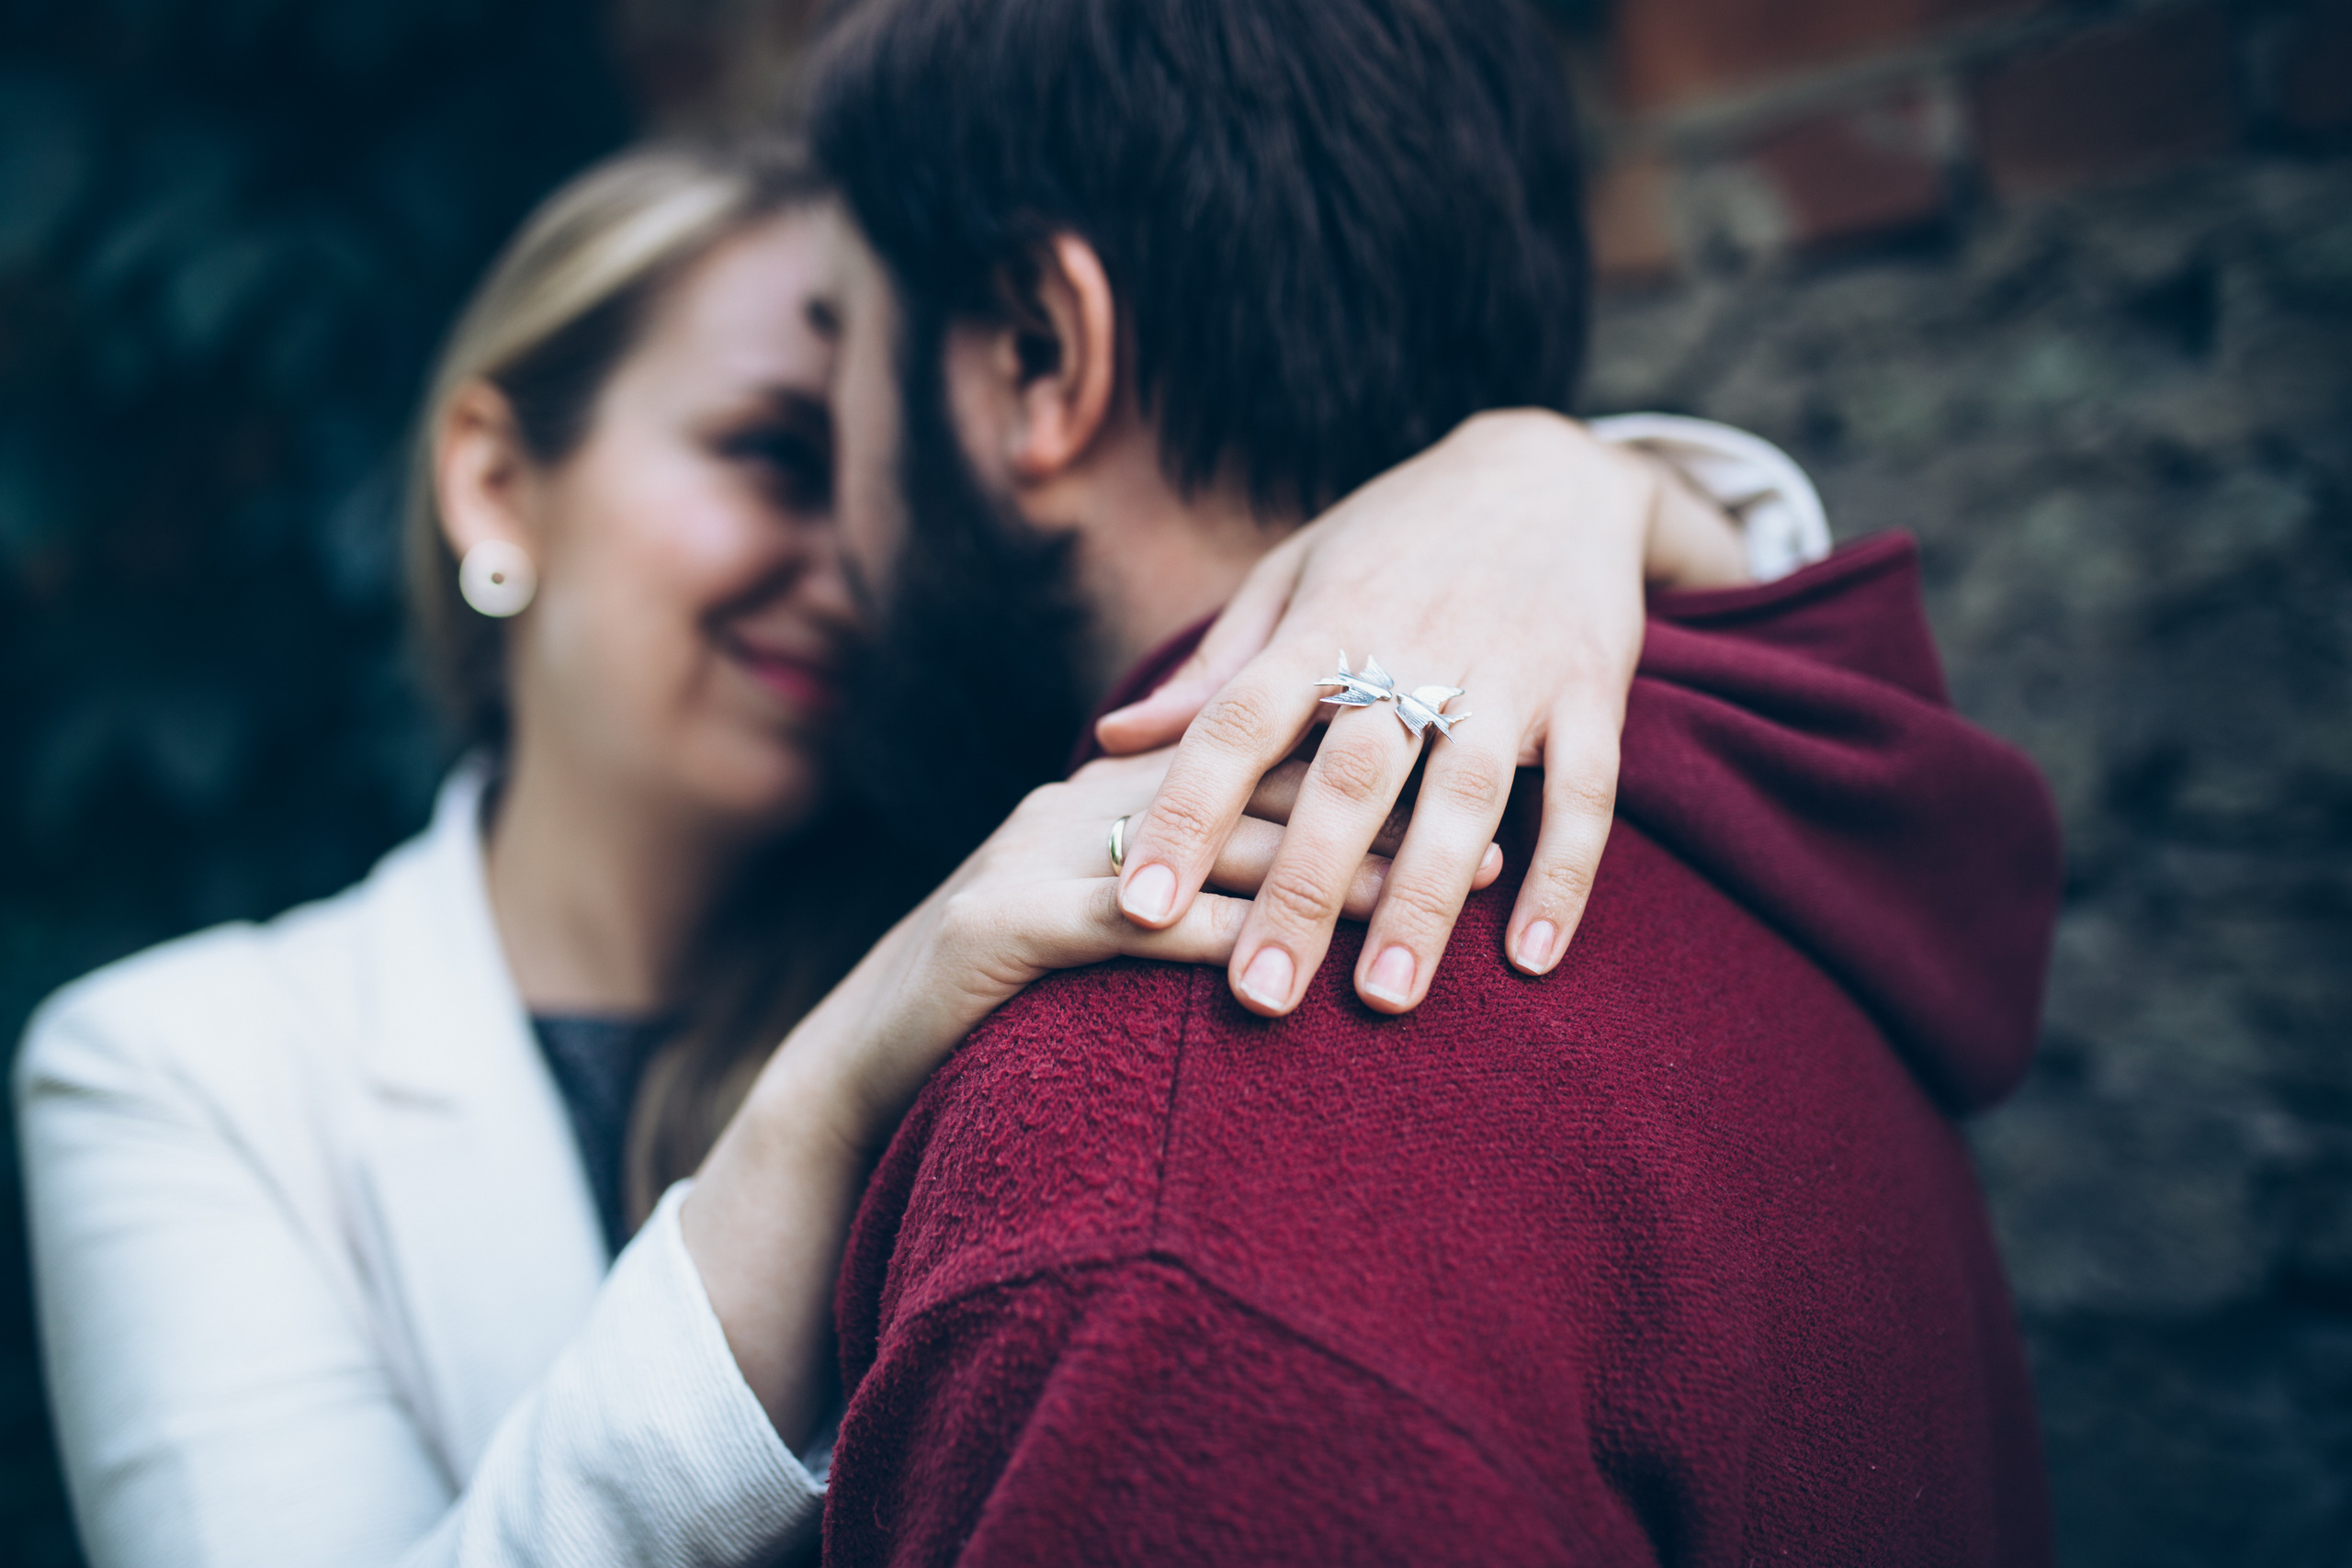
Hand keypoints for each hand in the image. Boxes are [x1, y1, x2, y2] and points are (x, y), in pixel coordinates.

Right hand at [793, 748, 1498, 1143]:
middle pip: (1253, 792)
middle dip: (1376, 815)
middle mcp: (1079, 796)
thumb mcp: (1102, 916)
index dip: (1371, 769)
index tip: (1478, 790)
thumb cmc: (1001, 1000)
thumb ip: (1188, 872)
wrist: (858, 1064)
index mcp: (1113, 782)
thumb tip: (1307, 866)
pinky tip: (1292, 956)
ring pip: (1205, 851)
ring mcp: (1035, 852)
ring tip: (1424, 898)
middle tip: (1488, 841)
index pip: (1264, 755)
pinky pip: (1130, 924)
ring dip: (1325, 875)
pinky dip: (1217, 936)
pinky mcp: (999, 923)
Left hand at [1095, 409, 1747, 1017]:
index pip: (1238, 723)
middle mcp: (1416, 648)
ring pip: (1463, 797)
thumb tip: (1114, 737)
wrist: (1550, 467)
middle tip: (1256, 996)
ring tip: (1385, 1000)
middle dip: (1302, 892)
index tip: (1138, 905)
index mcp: (1327, 622)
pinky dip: (1563, 875)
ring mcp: (1510, 671)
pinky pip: (1585, 793)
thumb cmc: (1396, 537)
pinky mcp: (1591, 691)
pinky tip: (1529, 958)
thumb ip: (1214, 665)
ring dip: (1425, 902)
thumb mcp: (1295, 573)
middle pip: (1349, 780)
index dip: (1186, 814)